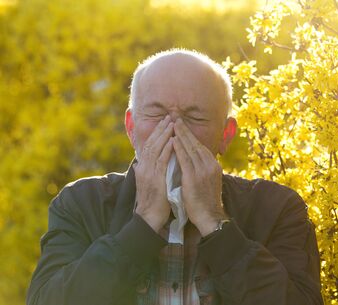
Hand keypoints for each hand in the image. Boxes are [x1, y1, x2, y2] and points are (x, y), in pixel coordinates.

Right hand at [133, 115, 172, 231]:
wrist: (148, 218)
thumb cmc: (152, 203)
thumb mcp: (146, 184)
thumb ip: (144, 172)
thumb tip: (139, 164)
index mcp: (142, 168)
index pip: (149, 145)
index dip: (156, 133)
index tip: (164, 123)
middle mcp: (143, 167)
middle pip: (151, 143)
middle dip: (161, 129)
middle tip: (169, 117)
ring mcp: (148, 172)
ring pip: (156, 148)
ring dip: (164, 135)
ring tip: (172, 124)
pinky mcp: (155, 179)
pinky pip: (162, 160)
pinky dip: (167, 149)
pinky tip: (173, 140)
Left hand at [173, 118, 225, 235]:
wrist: (210, 216)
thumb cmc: (206, 202)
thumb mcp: (208, 182)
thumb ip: (202, 170)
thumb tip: (194, 162)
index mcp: (213, 166)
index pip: (201, 147)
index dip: (191, 136)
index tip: (183, 127)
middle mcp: (210, 165)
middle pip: (196, 144)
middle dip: (186, 131)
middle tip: (177, 119)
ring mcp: (203, 171)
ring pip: (191, 148)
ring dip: (181, 135)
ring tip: (173, 124)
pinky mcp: (194, 178)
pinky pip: (185, 159)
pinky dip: (179, 148)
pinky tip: (173, 140)